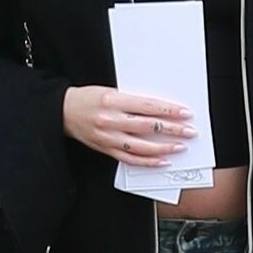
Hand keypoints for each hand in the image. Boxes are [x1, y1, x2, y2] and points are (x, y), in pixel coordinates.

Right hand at [62, 86, 194, 165]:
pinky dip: (148, 161)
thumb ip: (133, 101)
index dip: (169, 111)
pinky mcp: (106, 149)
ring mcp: (108, 138)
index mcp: (113, 101)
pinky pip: (131, 159)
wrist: (63, 112)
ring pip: (142, 146)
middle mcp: (111, 120)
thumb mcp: (111, 91)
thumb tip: (161, 109)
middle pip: (148, 127)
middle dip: (173, 129)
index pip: (148, 107)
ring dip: (164, 148)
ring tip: (180, 146)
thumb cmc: (88, 98)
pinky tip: (162, 161)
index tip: (185, 113)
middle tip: (189, 131)